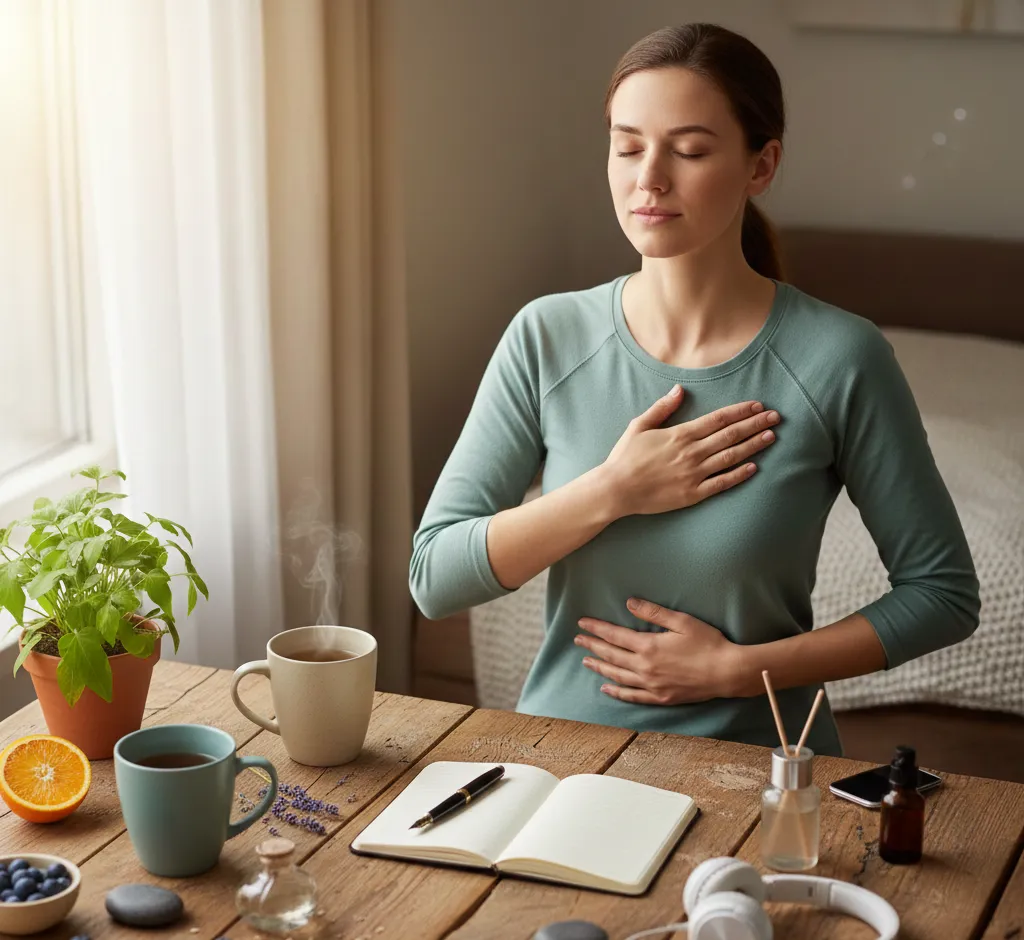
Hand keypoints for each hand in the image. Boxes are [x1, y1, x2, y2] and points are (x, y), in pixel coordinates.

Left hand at [574, 597, 741, 704]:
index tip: (582, 623)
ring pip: (618, 676)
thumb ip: (653, 612)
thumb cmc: (707, 642)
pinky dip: (617, 692)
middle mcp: (645, 668)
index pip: (614, 635)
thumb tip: (629, 602)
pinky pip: (632, 696)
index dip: (596, 628)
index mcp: (648, 646)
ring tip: (585, 661)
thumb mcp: (681, 621)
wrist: (727, 672)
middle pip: (611, 656)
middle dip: (592, 646)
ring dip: (600, 668)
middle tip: (577, 640)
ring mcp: (652, 685)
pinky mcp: (660, 697)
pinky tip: (606, 688)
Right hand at [601, 386, 780, 516]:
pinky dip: (739, 474)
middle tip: (776, 417)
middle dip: (755, 424)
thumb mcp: (639, 426)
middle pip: (731, 435)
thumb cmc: (625, 457)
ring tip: (771, 437)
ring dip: (753, 446)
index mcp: (680, 434)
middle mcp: (692, 452)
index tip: (758, 405)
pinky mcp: (693, 493)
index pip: (719, 419)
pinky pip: (722, 483)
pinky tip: (754, 467)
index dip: (741, 411)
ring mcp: (694, 473)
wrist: (617, 489)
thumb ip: (662, 408)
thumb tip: (679, 390)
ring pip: (731, 456)